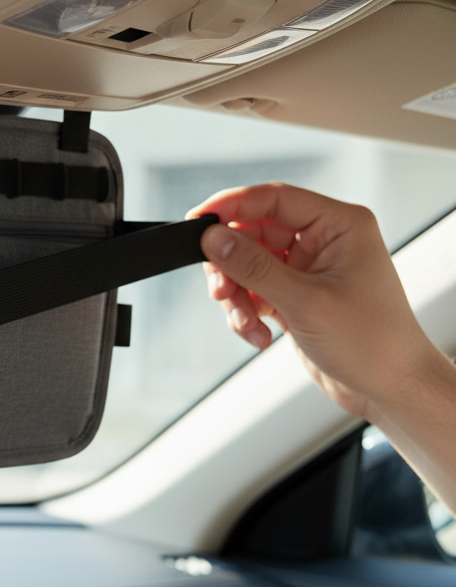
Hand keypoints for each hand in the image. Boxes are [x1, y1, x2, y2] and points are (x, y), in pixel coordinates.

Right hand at [190, 182, 436, 418]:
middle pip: (253, 233)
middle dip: (231, 266)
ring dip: (238, 296)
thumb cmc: (371, 341)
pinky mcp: (296, 295)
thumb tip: (214, 239)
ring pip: (248, 265)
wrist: (387, 386)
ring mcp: (308, 269)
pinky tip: (258, 334)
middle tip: (220, 291)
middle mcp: (323, 241)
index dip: (231, 206)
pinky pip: (254, 292)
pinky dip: (247, 313)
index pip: (273, 199)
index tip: (198, 221)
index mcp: (339, 225)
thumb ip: (254, 266)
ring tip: (246, 323)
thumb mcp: (305, 301)